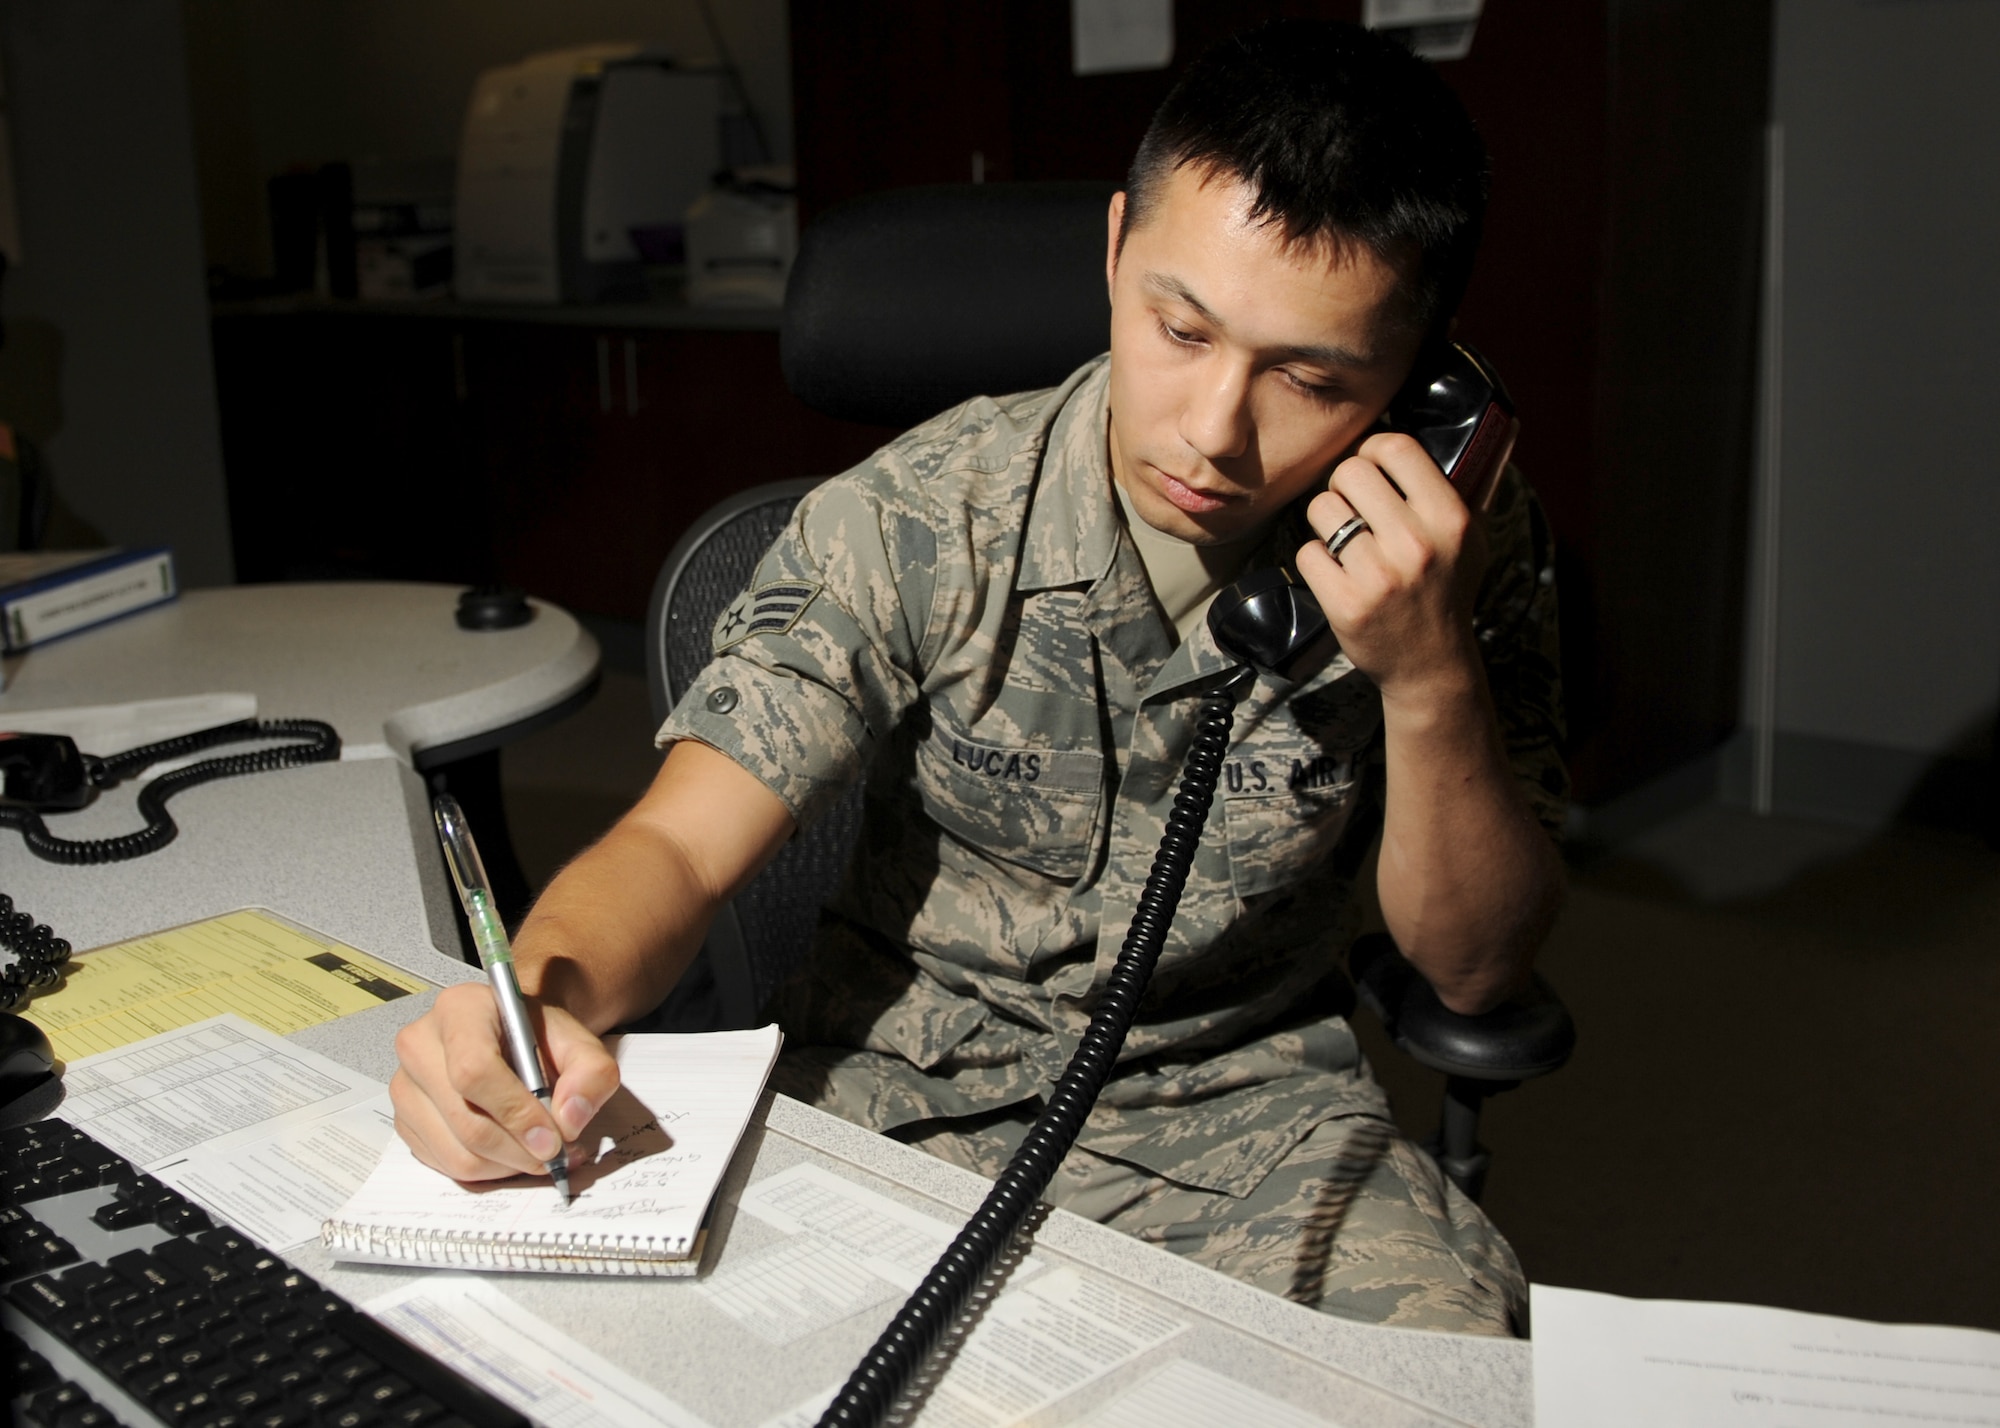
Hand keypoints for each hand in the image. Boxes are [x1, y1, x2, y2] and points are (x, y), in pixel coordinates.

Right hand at [390, 982, 620, 1181]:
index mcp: (459, 1010)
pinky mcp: (404, 1121)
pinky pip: (446, 1164)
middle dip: (520, 1150)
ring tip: (540, 1153)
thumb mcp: (578, 1041)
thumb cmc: (537, 1037)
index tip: (553, 1138)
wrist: (511, 1037)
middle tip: (558, 1155)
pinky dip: (488, 1170)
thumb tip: (569, 1120)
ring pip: (458, 1153)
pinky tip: (512, 1151)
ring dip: (508, 1165)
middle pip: (466, 1120)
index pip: (474, 1070)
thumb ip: (591, 1072)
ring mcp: (404, 1086)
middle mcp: (419, 1044)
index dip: (516, 1113)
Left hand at [1294, 430, 1494, 705]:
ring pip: (1320, 508)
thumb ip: (1467, 486)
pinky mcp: (1346, 603)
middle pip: (1349, 472)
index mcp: (1450, 519)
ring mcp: (1379, 575)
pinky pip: (1307, 552)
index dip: (1372, 450)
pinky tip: (1337, 573)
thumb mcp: (1471, 539)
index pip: (1396, 447)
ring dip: (1325, 522)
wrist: (1431, 666)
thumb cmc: (1447, 591)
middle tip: (1352, 508)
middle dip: (1343, 486)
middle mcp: (1416, 544)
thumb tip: (1491, 424)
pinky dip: (1316, 560)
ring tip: (1344, 541)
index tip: (1370, 466)